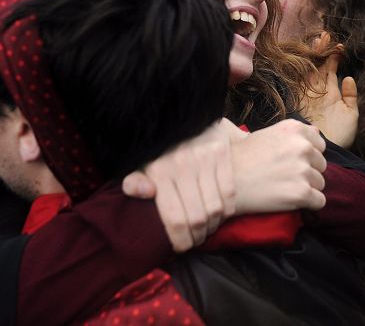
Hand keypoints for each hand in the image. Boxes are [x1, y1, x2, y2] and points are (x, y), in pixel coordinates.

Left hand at [122, 120, 236, 252]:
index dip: (181, 241)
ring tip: (208, 227)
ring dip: (214, 225)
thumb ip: (135, 181)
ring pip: (216, 207)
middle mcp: (182, 165)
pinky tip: (222, 212)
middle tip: (197, 240)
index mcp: (159, 172)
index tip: (182, 247)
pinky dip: (229, 209)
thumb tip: (143, 192)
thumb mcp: (140, 163)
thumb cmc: (158, 148)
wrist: (180, 116)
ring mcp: (204, 157)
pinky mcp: (221, 152)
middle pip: (198, 218)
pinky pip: (230, 191)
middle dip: (198, 236)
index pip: (175, 219)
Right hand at [232, 119, 326, 214]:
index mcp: (295, 130)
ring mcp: (303, 170)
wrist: (226, 182)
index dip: (308, 156)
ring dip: (307, 188)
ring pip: (320, 183)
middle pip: (321, 165)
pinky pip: (319, 202)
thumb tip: (317, 130)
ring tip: (284, 189)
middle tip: (285, 177)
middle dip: (308, 172)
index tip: (292, 163)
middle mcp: (303, 147)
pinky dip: (309, 205)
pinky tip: (291, 202)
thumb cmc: (242, 158)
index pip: (319, 144)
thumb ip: (294, 134)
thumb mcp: (268, 135)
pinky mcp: (302, 193)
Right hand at [299, 39, 357, 148]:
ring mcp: (308, 92)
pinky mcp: (300, 97)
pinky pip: (300, 78)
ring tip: (320, 39)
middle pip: (318, 64)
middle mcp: (318, 90)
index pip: (330, 69)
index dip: (333, 56)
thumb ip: (350, 97)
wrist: (327, 150)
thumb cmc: (340, 136)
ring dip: (314, 54)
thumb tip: (349, 79)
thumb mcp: (351, 115)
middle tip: (325, 34)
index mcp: (331, 93)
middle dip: (321, 49)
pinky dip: (304, 67)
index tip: (339, 44)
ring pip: (310, 68)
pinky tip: (311, 55)